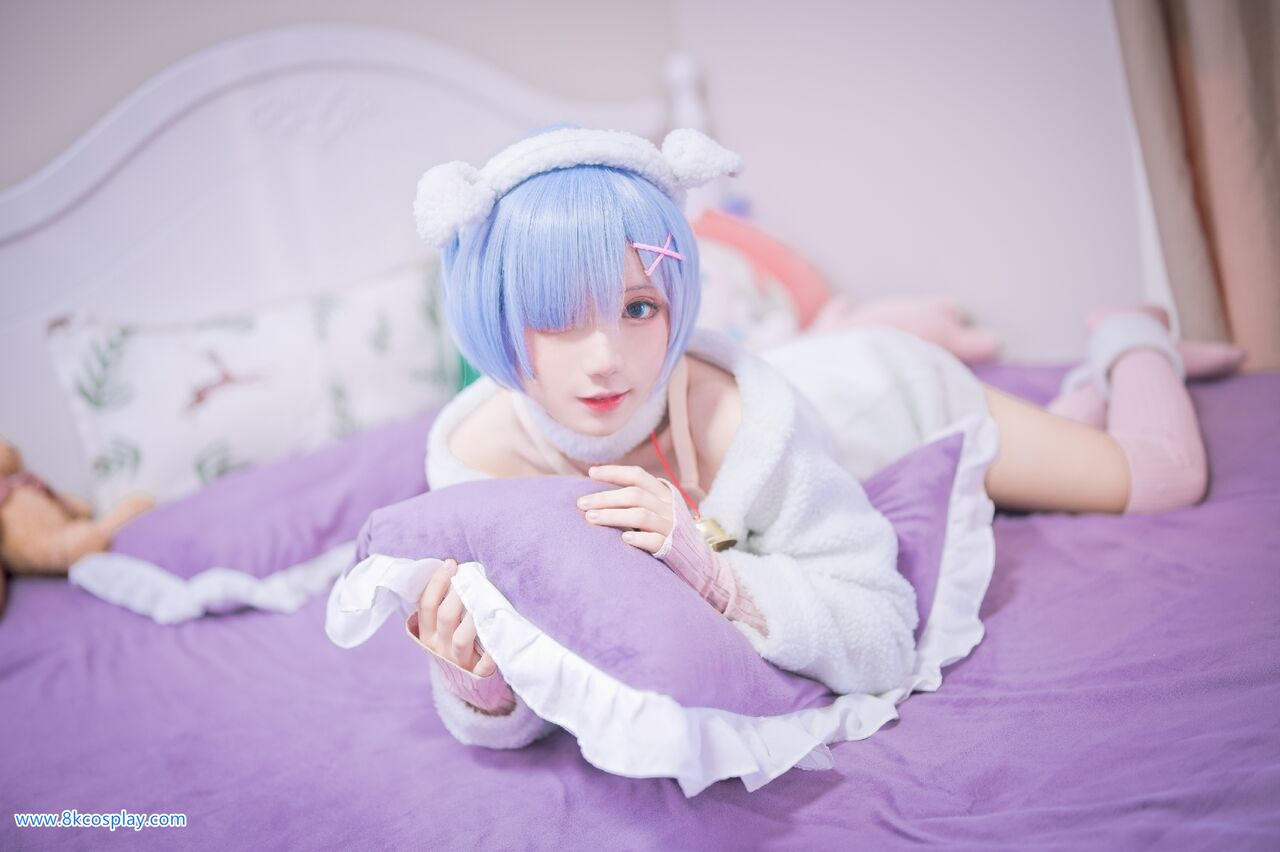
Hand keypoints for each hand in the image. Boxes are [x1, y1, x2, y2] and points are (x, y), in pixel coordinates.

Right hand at [412, 558, 497, 676]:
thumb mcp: (439, 629)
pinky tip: (497, 638)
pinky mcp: (476, 674)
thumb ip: (441, 605)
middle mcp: (439, 647)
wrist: (463, 685)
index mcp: (426, 634)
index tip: (450, 563)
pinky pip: (484, 665)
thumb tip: (453, 569)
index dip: (437, 582)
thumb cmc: (452, 644)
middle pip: (445, 618)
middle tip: (469, 577)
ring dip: (472, 618)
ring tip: (482, 600)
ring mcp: (458, 661)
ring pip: (461, 639)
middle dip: (457, 594)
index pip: (426, 605)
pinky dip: (491, 654)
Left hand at [578, 465, 675, 553]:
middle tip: (581, 504)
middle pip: (634, 495)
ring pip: (641, 515)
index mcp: (663, 493)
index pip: (638, 475)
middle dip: (605, 497)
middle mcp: (668, 507)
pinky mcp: (672, 547)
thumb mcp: (658, 509)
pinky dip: (639, 538)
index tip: (591, 473)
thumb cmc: (666, 530)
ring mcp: (671, 526)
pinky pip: (655, 540)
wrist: (697, 557)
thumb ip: (637, 499)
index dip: (614, 472)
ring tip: (591, 518)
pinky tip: (623, 539)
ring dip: (613, 516)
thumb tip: (597, 495)